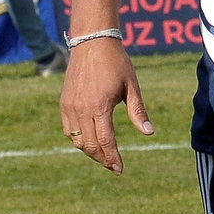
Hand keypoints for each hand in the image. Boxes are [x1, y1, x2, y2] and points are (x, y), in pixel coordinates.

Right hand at [59, 37, 154, 173]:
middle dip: (102, 158)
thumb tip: (149, 133)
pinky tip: (90, 142)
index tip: (120, 169)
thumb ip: (138, 111)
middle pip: (89, 145)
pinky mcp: (64, 103)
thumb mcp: (132, 86)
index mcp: (100, 106)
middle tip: (114, 166)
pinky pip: (68, 130)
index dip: (113, 157)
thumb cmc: (117, 63)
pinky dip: (78, 140)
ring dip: (90, 151)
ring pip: (77, 140)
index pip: (105, 141)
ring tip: (104, 156)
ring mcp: (70, 107)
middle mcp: (81, 109)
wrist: (92, 43)